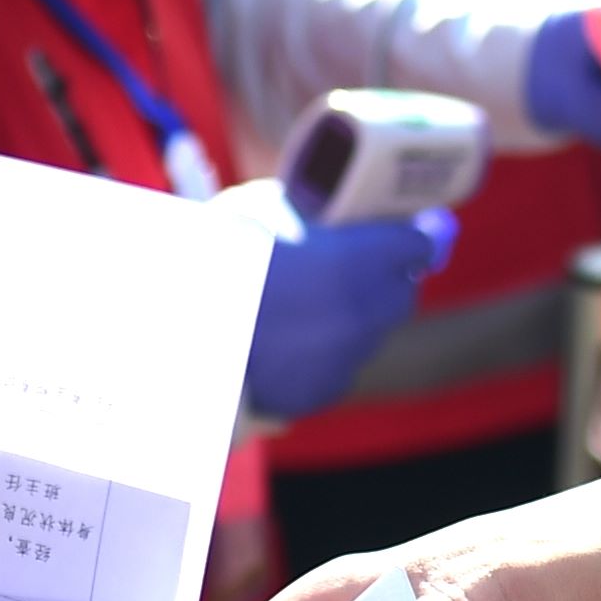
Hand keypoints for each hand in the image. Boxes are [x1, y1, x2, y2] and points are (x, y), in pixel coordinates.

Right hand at [225, 183, 457, 420]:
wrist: (184, 330)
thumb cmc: (219, 258)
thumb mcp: (263, 209)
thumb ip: (305, 211)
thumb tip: (318, 214)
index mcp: (363, 258)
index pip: (416, 245)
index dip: (405, 237)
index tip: (394, 233)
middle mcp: (368, 311)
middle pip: (400, 294)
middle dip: (384, 280)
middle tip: (350, 269)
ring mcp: (349, 357)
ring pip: (366, 335)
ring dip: (349, 320)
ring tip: (303, 308)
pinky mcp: (323, 391)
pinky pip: (334, 369)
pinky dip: (318, 357)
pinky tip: (283, 345)